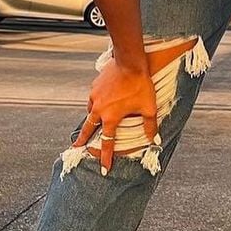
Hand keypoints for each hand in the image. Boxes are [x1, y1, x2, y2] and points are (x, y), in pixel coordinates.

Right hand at [72, 57, 158, 172]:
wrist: (130, 62)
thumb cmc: (140, 85)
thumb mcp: (149, 107)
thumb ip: (150, 125)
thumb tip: (154, 139)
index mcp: (111, 117)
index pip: (107, 142)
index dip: (106, 157)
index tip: (103, 168)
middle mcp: (99, 109)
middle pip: (88, 129)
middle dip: (82, 140)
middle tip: (76, 147)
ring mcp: (94, 96)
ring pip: (90, 112)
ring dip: (91, 120)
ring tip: (92, 124)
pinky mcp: (94, 86)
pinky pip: (93, 99)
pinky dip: (96, 104)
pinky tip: (101, 102)